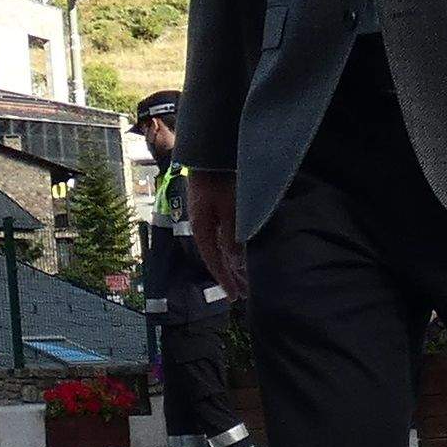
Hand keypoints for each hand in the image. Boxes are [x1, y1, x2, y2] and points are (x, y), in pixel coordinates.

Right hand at [184, 167, 246, 301]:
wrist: (212, 150)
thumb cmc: (221, 178)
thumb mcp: (230, 209)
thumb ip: (232, 236)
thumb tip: (235, 263)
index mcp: (202, 227)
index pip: (213, 260)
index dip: (225, 280)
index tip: (234, 297)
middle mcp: (203, 224)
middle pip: (217, 256)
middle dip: (230, 276)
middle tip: (242, 295)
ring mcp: (208, 214)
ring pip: (221, 246)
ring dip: (233, 263)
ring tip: (244, 279)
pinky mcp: (215, 205)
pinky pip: (223, 234)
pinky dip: (233, 248)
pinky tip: (240, 252)